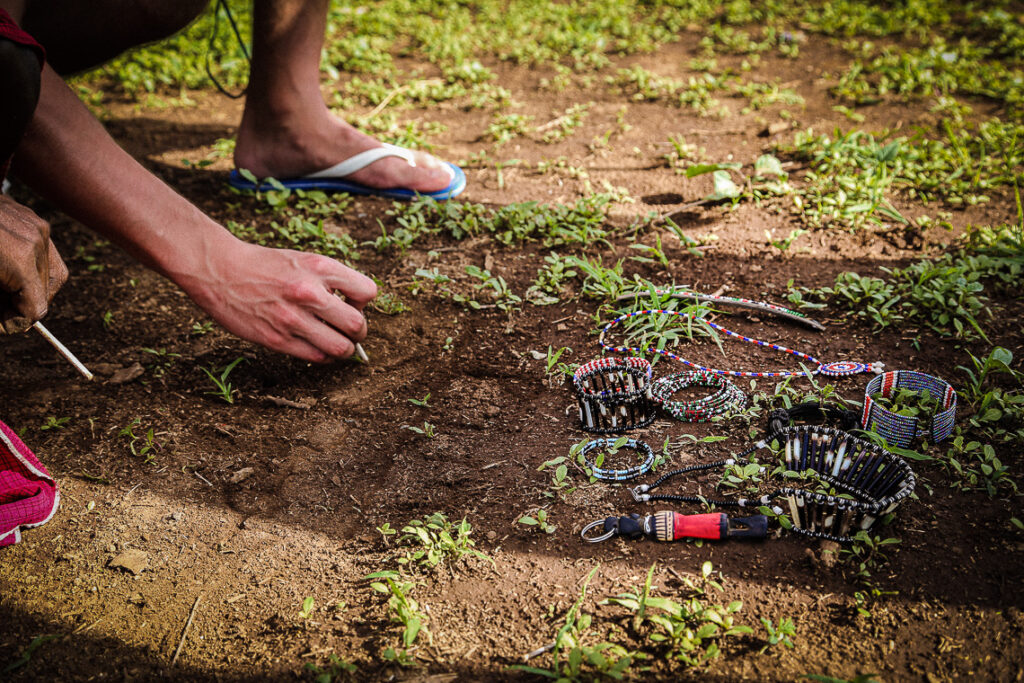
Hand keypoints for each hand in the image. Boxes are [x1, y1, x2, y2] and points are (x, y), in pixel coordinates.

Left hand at [0, 195, 66, 333]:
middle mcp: (36, 241)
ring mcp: (37, 227)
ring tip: (2, 290)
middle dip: (22, 306)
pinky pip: (41, 252)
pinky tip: (4, 269)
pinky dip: (27, 267)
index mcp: (20, 259)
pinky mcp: (32, 219)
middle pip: (46, 292)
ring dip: (28, 287)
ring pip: (50, 273)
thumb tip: (5, 321)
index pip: (35, 308)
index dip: (14, 323)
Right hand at [179, 238, 376, 361]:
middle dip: (359, 332)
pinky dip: (324, 356)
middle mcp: (310, 293)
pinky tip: (317, 347)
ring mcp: (293, 318)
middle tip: (349, 330)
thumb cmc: (264, 264)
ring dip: (344, 349)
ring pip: (341, 348)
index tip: (350, 303)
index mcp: (320, 267)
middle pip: (358, 325)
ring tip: (336, 343)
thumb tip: (353, 307)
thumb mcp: (303, 259)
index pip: (368, 292)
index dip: (362, 302)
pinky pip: (316, 357)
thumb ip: (329, 280)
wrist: (220, 269)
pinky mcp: (278, 339)